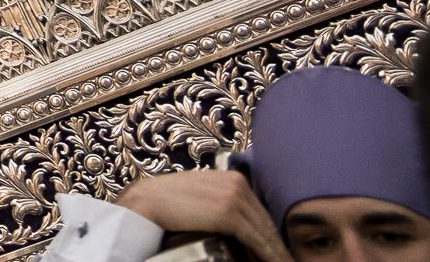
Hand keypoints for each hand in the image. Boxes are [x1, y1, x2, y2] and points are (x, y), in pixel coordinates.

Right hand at [117, 170, 286, 261]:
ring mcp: (233, 197)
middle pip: (265, 221)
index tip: (277, 249)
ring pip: (264, 231)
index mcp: (232, 177)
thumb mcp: (199, 194)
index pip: (259, 210)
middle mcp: (237, 183)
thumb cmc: (166, 201)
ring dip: (275, 252)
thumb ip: (218, 199)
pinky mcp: (229, 214)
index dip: (269, 232)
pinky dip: (268, 254)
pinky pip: (256, 239)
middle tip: (285, 260)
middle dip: (276, 244)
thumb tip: (236, 222)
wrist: (144, 203)